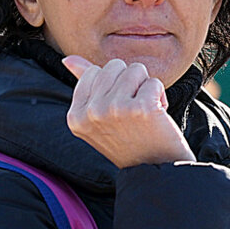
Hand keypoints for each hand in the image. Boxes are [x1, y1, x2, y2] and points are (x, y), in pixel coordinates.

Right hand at [61, 55, 195, 168]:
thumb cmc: (129, 140)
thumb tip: (68, 59)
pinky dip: (160, 97)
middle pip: (115, 66)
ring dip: (145, 89)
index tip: (118, 113)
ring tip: (144, 114)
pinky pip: (154, 82)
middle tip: (133, 114)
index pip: (94, 72)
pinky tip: (157, 118)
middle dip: (129, 85)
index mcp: (75, 116)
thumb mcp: (98, 117)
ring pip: (136, 70)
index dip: (113, 87)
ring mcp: (115, 110)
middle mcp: (91, 113)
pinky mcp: (141, 108)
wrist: (156, 169)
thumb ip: (84, 85)